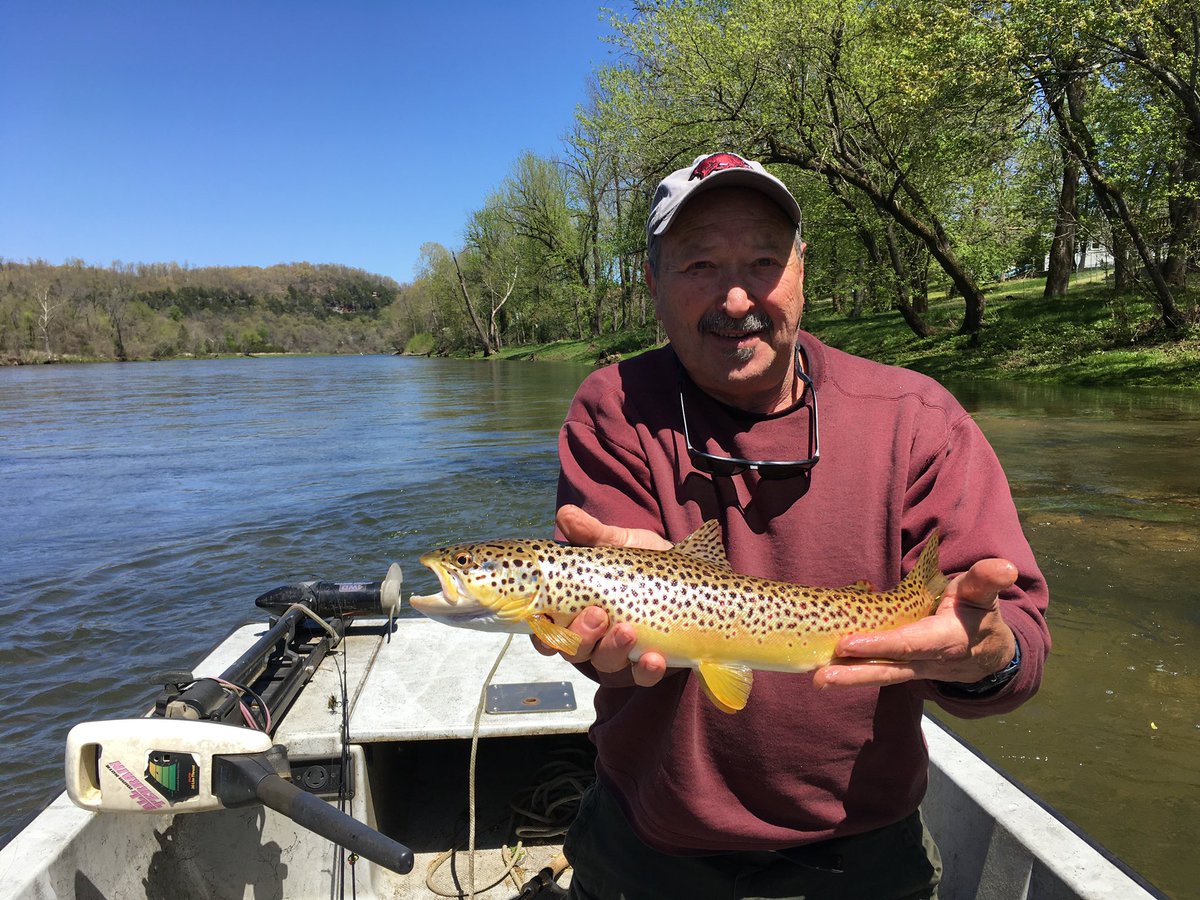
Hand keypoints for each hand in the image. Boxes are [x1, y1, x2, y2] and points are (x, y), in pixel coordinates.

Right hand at [530, 505, 669, 686]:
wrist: (690, 577)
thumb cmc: (642, 563)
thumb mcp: (618, 545)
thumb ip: (592, 535)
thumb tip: (565, 515)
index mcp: (572, 612)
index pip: (544, 631)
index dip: (541, 631)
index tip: (546, 618)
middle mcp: (590, 639)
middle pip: (571, 651)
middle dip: (580, 636)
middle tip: (597, 614)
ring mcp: (618, 656)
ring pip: (605, 664)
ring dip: (613, 649)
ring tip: (629, 629)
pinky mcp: (647, 667)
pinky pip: (642, 677)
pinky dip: (646, 670)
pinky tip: (655, 657)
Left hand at [813, 557, 1019, 688]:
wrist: (991, 652)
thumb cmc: (979, 613)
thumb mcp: (984, 594)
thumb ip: (987, 580)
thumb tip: (1004, 567)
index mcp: (947, 639)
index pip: (910, 644)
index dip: (882, 645)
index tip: (851, 643)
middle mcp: (929, 661)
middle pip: (890, 669)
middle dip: (857, 674)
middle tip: (823, 677)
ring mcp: (915, 670)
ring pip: (881, 675)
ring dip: (849, 679)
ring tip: (818, 681)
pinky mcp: (904, 671)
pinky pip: (878, 673)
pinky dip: (853, 674)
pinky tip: (824, 672)